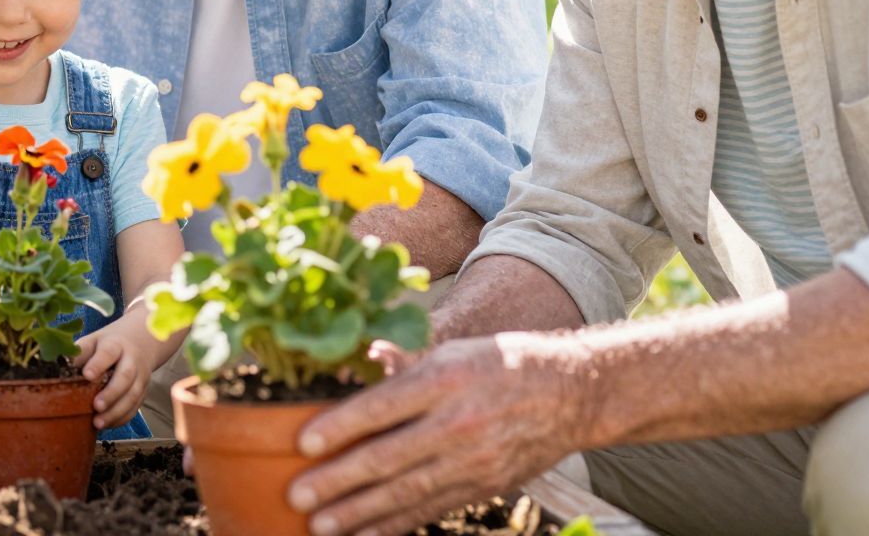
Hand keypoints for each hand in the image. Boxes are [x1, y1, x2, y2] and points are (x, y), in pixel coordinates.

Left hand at [71, 315, 159, 429]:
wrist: (139, 342)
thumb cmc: (107, 345)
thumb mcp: (92, 342)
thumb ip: (78, 354)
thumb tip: (56, 369)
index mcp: (115, 345)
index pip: (108, 353)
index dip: (98, 364)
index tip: (87, 375)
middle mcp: (131, 360)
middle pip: (125, 376)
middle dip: (111, 393)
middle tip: (96, 406)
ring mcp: (140, 376)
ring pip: (133, 395)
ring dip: (116, 411)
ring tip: (98, 423)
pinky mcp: (143, 391)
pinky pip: (135, 407)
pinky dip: (122, 418)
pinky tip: (108, 425)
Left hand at [287, 334, 588, 535]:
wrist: (570, 395)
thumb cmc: (500, 364)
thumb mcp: (452, 350)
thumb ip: (403, 366)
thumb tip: (356, 366)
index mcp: (446, 379)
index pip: (383, 406)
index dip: (340, 427)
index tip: (303, 443)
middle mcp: (458, 423)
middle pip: (388, 457)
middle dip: (338, 481)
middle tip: (298, 496)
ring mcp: (473, 461)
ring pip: (406, 492)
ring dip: (358, 513)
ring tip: (320, 525)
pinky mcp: (482, 487)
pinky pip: (431, 509)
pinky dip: (395, 525)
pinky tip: (363, 534)